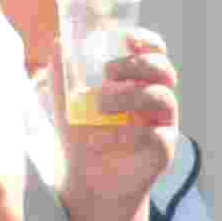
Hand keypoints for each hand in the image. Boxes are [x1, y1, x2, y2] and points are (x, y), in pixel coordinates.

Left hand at [63, 27, 180, 172]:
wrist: (85, 181)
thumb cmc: (81, 136)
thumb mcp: (65, 100)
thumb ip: (62, 71)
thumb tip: (58, 41)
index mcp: (139, 82)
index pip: (155, 53)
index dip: (146, 41)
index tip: (126, 39)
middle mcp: (156, 101)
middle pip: (163, 70)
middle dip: (137, 64)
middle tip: (107, 73)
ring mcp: (162, 126)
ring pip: (163, 97)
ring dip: (131, 94)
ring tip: (100, 103)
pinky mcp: (163, 153)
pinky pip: (160, 136)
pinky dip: (136, 133)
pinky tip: (110, 138)